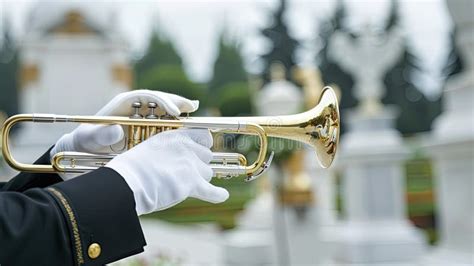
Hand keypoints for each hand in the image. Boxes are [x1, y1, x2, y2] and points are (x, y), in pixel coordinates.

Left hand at [51, 90, 198, 179]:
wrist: (83, 151)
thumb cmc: (85, 142)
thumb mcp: (89, 139)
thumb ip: (100, 135)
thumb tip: (117, 130)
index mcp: (124, 103)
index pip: (148, 97)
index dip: (163, 101)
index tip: (176, 112)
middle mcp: (135, 107)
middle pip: (161, 99)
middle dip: (177, 102)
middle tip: (192, 107)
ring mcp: (141, 117)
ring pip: (165, 110)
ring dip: (180, 111)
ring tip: (194, 115)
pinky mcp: (145, 128)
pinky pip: (163, 123)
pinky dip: (176, 124)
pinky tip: (188, 128)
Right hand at [106, 129, 228, 214]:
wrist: (128, 183)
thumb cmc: (133, 169)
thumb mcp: (152, 148)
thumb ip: (169, 150)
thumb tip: (179, 159)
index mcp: (176, 136)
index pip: (203, 136)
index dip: (203, 146)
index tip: (201, 153)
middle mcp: (186, 147)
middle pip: (206, 156)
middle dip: (199, 165)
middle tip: (185, 174)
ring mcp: (190, 165)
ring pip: (207, 173)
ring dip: (200, 180)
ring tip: (183, 186)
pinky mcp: (192, 184)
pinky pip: (211, 190)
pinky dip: (217, 194)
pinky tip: (221, 195)